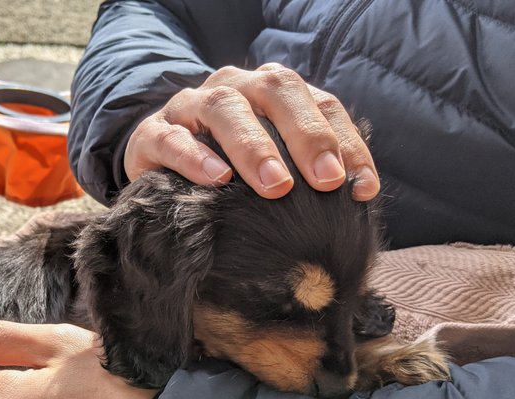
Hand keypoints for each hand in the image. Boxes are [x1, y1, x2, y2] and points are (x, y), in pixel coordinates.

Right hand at [124, 63, 378, 200]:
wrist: (159, 168)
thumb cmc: (230, 172)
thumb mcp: (275, 168)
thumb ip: (310, 173)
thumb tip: (359, 195)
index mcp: (272, 93)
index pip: (320, 104)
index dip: (345, 142)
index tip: (361, 188)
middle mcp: (235, 88)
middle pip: (275, 90)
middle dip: (305, 135)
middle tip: (325, 181)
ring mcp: (191, 106)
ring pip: (224, 107)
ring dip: (254, 146)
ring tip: (275, 185)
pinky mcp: (153, 133)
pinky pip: (172, 137)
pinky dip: (195, 157)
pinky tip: (218, 179)